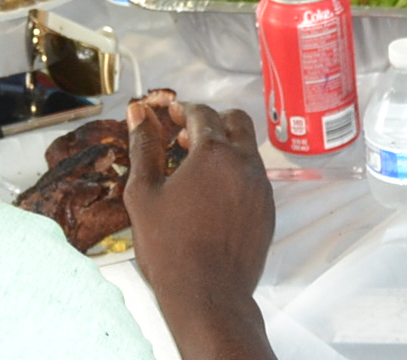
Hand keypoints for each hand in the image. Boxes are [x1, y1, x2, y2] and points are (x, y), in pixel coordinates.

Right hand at [124, 98, 274, 355]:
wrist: (208, 296)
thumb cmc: (168, 246)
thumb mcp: (144, 194)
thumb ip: (143, 146)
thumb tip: (138, 111)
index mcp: (214, 153)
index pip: (202, 113)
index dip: (184, 110)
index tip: (170, 116)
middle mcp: (245, 163)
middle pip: (236, 122)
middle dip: (213, 121)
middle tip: (186, 138)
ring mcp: (261, 187)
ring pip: (247, 150)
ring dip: (225, 148)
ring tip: (196, 170)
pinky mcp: (268, 210)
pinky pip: (254, 178)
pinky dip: (235, 174)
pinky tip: (213, 198)